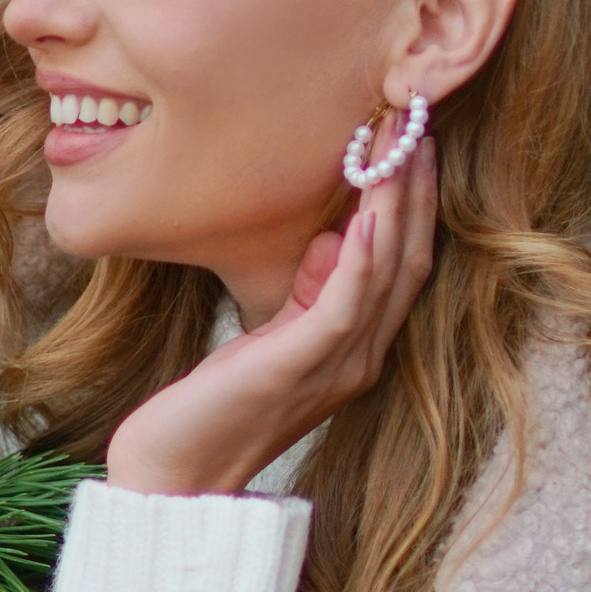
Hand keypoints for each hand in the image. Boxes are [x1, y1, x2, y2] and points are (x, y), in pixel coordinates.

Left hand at [104, 127, 439, 497]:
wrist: (175, 471)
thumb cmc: (215, 402)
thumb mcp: (270, 334)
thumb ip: (308, 292)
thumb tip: (332, 237)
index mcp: (358, 347)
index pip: (404, 263)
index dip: (415, 201)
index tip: (414, 140)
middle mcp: (362, 357)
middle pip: (409, 260)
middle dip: (414, 188)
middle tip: (415, 120)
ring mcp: (337, 367)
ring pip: (386, 274)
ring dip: (394, 206)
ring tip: (398, 147)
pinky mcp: (299, 368)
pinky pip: (345, 306)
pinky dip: (359, 257)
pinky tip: (364, 216)